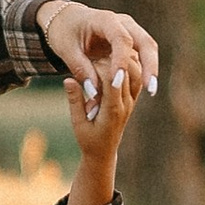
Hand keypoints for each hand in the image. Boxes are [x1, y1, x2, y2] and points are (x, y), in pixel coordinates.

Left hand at [37, 0, 160, 128]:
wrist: (67, 20)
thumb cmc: (64, 32)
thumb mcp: (66, 50)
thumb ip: (80, 69)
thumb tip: (94, 93)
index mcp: (105, 19)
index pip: (121, 39)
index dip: (121, 61)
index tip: (117, 83)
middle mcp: (123, 23)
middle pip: (145, 41)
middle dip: (149, 65)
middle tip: (150, 89)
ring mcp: (130, 31)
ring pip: (148, 48)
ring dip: (151, 69)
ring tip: (151, 90)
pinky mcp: (131, 42)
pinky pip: (143, 55)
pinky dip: (144, 70)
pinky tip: (143, 87)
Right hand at [65, 59, 142, 204]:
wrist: (104, 153)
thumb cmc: (88, 140)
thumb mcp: (77, 123)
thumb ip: (75, 101)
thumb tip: (68, 79)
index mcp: (113, 110)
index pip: (112, 80)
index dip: (100, 66)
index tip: (87, 57)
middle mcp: (126, 104)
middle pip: (126, 71)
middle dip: (110, 60)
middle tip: (94, 51)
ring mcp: (132, 100)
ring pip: (135, 71)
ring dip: (121, 60)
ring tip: (103, 52)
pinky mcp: (133, 98)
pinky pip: (136, 76)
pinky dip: (126, 64)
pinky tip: (113, 57)